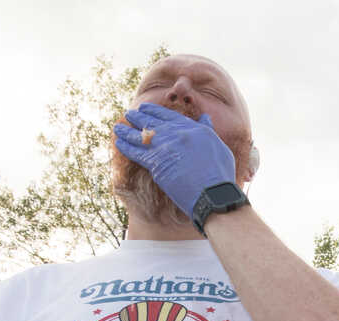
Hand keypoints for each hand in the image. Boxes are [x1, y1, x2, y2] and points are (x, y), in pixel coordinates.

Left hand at [112, 103, 235, 218]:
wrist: (214, 193)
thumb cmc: (220, 174)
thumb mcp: (218, 146)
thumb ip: (208, 130)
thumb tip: (204, 118)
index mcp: (193, 128)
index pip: (169, 116)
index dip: (154, 111)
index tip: (145, 108)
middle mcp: (177, 134)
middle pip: (152, 122)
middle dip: (138, 117)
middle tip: (129, 114)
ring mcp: (165, 147)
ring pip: (141, 135)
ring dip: (127, 130)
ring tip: (117, 127)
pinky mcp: (156, 163)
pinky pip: (136, 152)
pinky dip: (126, 146)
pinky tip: (118, 143)